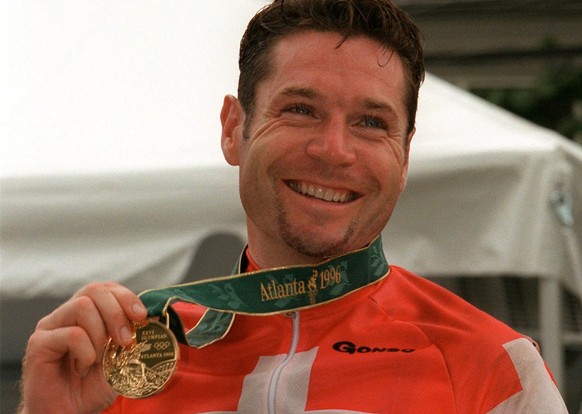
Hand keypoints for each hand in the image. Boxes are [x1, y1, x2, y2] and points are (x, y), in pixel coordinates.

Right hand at [19, 282, 147, 413]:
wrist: (69, 413)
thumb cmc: (92, 386)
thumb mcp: (122, 358)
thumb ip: (134, 336)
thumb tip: (155, 317)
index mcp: (87, 313)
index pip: (107, 288)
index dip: (126, 297)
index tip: (141, 317)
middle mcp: (66, 314)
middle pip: (94, 290)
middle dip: (117, 313)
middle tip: (126, 341)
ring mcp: (51, 326)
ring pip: (82, 306)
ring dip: (101, 334)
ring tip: (100, 359)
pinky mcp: (39, 343)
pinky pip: (72, 334)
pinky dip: (86, 353)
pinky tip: (84, 368)